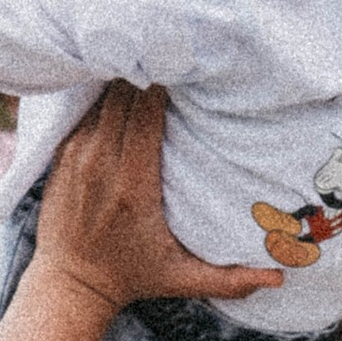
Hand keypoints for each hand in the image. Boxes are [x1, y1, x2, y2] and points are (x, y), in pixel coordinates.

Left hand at [31, 85, 284, 313]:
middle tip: (174, 57)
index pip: (146, 112)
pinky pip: (86, 109)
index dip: (164, 84)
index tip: (186, 69)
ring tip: (151, 61)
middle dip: (147, 72)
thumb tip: (279, 280)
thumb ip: (231, 279)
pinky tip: (124, 85)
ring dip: (126, 80)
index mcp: (134, 185)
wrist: (69, 283)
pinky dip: (106, 96)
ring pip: (103, 97)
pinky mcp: (62, 152)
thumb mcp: (182, 280)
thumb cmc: (132, 277)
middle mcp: (102, 163)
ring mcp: (78, 154)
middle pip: (124, 94)